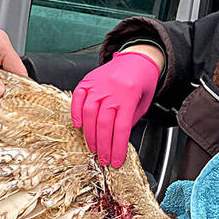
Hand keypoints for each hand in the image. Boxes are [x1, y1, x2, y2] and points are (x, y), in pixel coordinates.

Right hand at [71, 49, 161, 167]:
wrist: (137, 57)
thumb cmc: (142, 81)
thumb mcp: (143, 103)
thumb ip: (130, 120)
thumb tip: (117, 140)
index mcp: (129, 96)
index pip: (121, 129)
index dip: (118, 148)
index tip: (116, 161)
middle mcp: (112, 90)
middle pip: (104, 124)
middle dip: (103, 146)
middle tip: (103, 159)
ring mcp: (98, 84)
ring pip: (89, 113)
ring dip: (90, 134)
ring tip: (93, 147)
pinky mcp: (88, 80)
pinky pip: (77, 97)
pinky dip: (75, 112)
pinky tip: (78, 125)